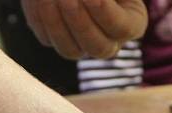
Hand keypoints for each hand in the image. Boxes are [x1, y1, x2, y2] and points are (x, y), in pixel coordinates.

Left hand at [22, 0, 146, 58]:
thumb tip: (95, 0)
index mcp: (131, 22)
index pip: (123, 27)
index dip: (106, 13)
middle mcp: (108, 40)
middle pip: (98, 48)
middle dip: (81, 22)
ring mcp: (80, 44)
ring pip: (70, 50)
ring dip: (57, 23)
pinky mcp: (54, 39)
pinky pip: (46, 38)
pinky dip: (40, 16)